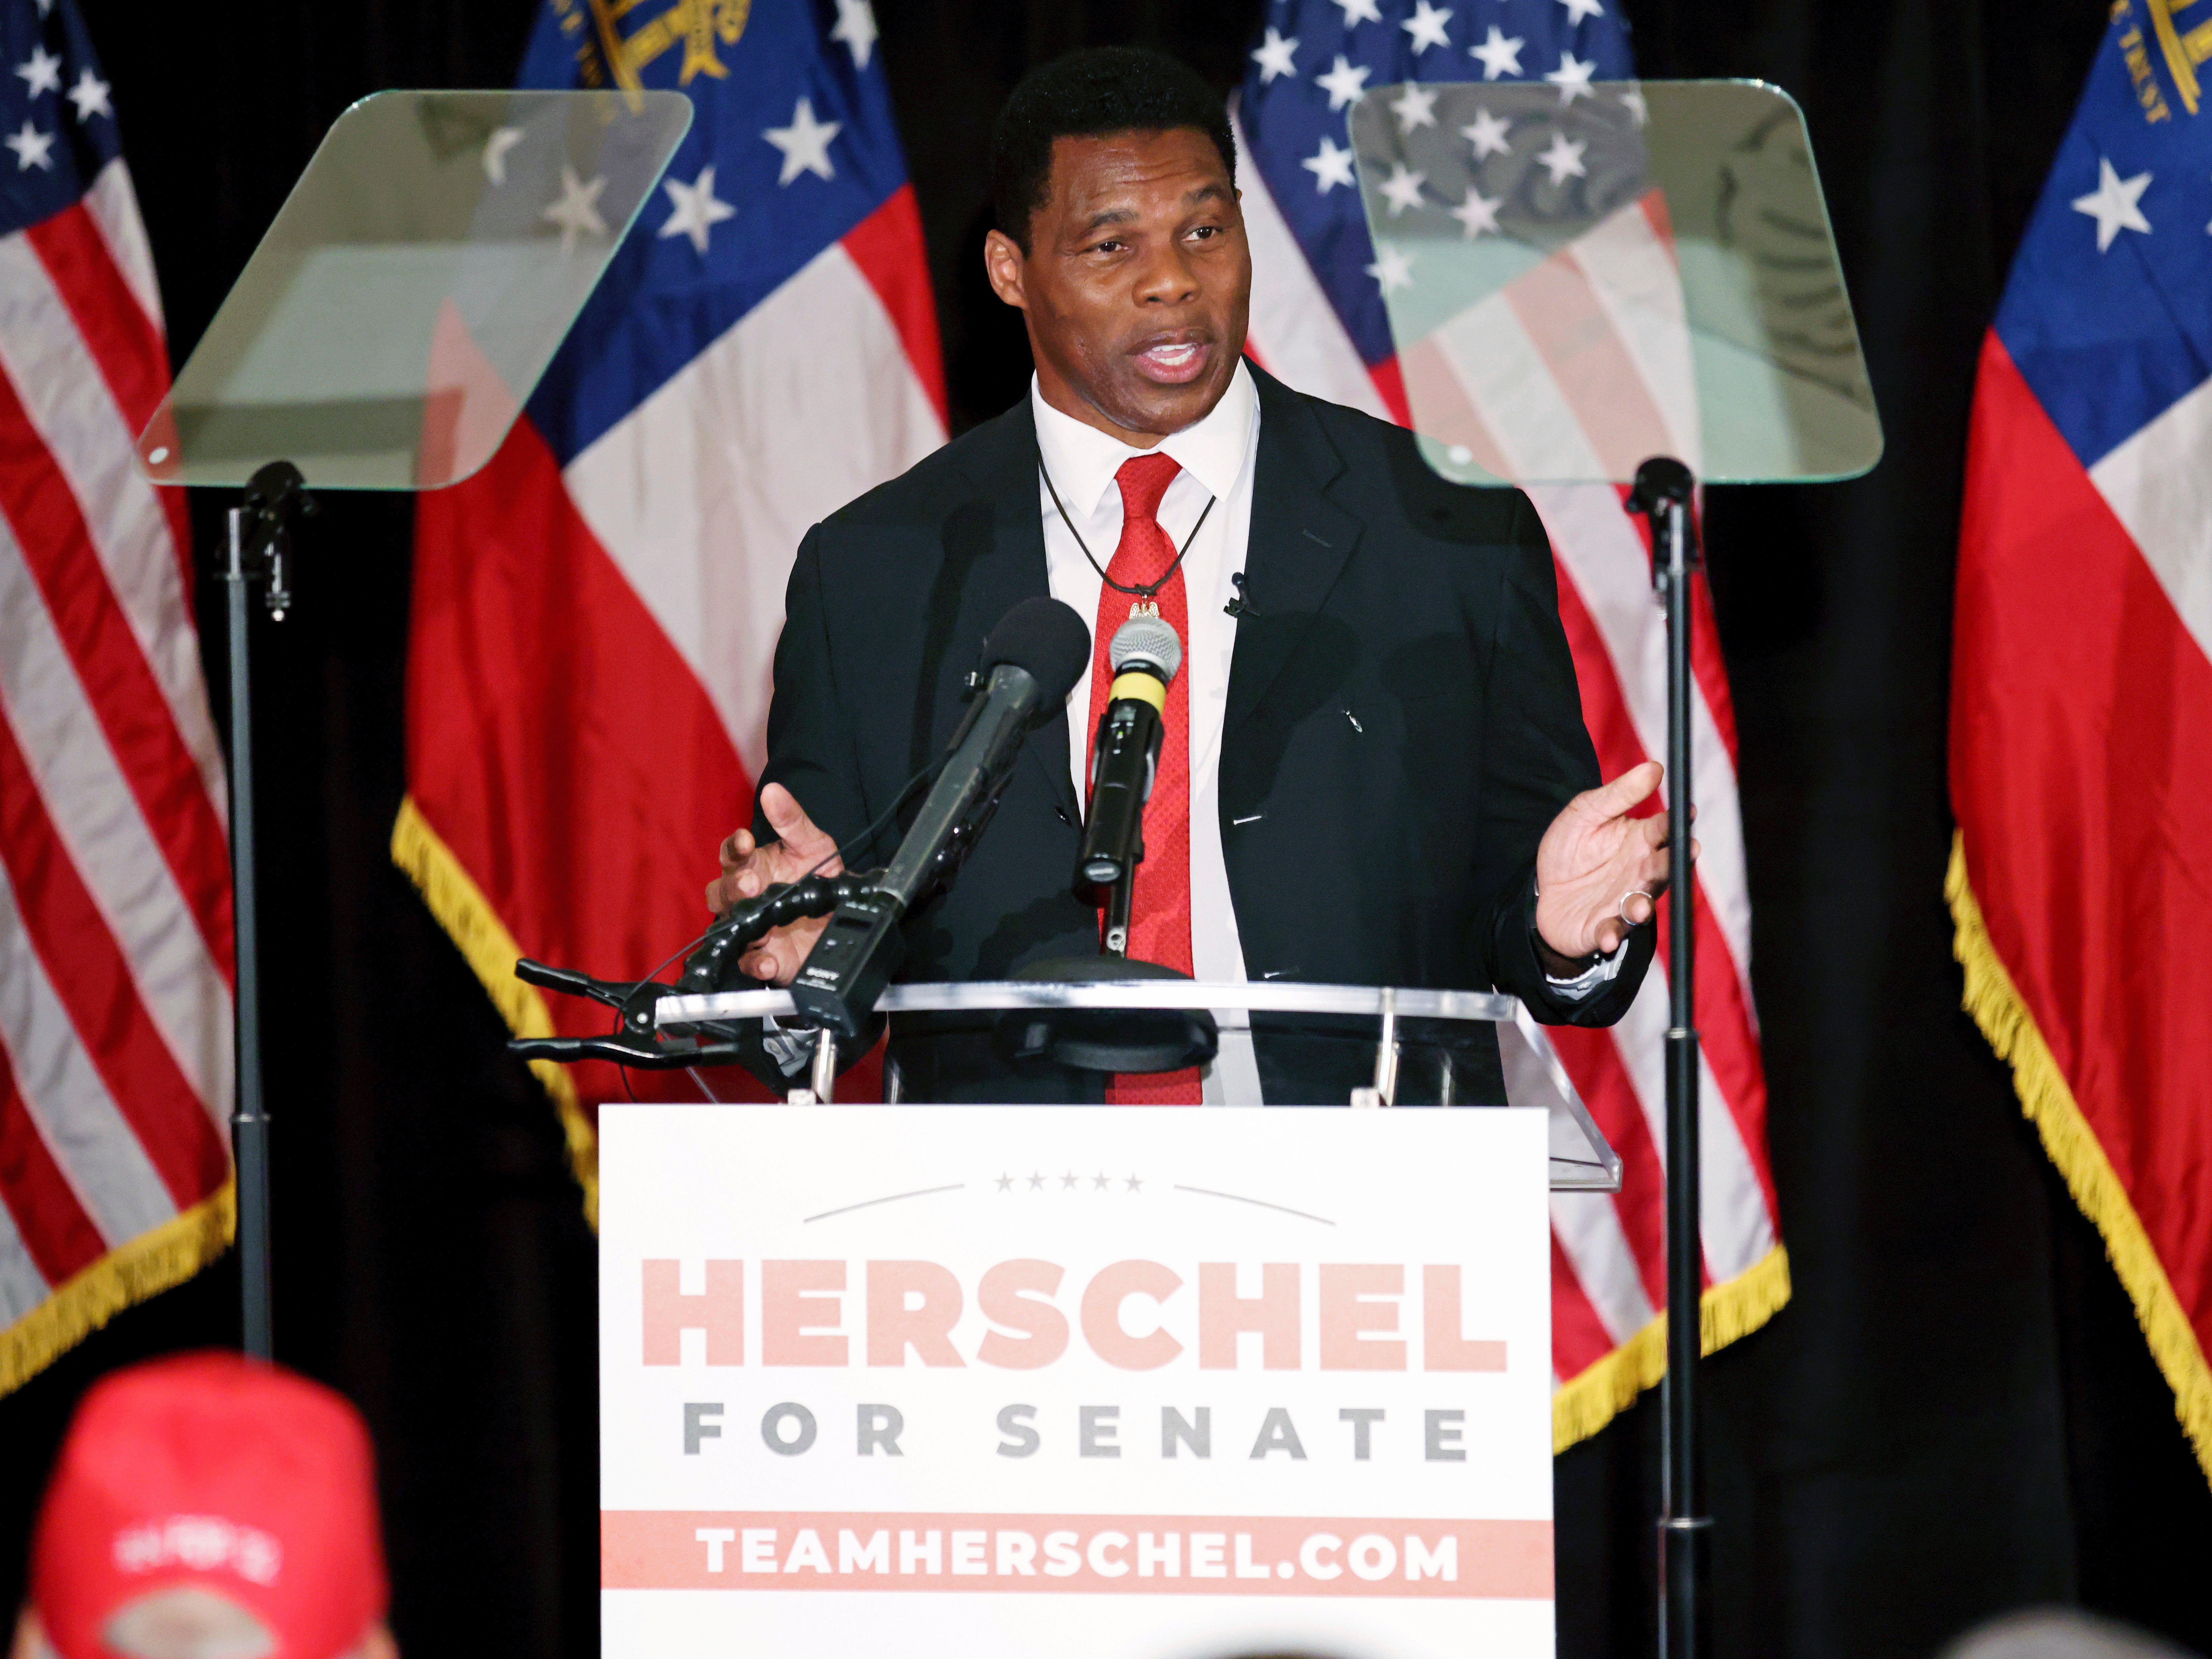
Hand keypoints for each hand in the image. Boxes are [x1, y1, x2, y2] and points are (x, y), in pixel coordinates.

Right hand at [704, 784, 840, 984]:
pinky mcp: (763, 956)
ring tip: (757, 917)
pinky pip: (750, 962)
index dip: (735, 847)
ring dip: (739, 921)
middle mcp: (746, 897)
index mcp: (754, 866)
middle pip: (722, 890)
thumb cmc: (817, 878)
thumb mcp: (813, 845)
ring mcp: (752, 927)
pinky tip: (768, 961)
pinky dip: (756, 963)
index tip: (745, 841)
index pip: (733, 854)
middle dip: (733, 886)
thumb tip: (773, 790)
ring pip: (728, 924)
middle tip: (751, 883)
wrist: (840, 919)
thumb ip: (792, 820)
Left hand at [1532, 761, 1697, 960]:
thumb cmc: (1571, 848)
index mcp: (1640, 841)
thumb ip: (1619, 794)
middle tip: (1685, 853)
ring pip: (1642, 904)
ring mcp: (1623, 902)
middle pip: (1663, 868)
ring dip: (1641, 906)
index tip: (1687, 811)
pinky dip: (1611, 935)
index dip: (1678, 821)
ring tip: (1638, 906)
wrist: (1542, 889)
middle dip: (1672, 863)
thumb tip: (1655, 767)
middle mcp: (1640, 873)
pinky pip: (1612, 933)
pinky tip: (1608, 937)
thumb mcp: (1586, 812)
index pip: (1665, 829)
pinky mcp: (1603, 927)